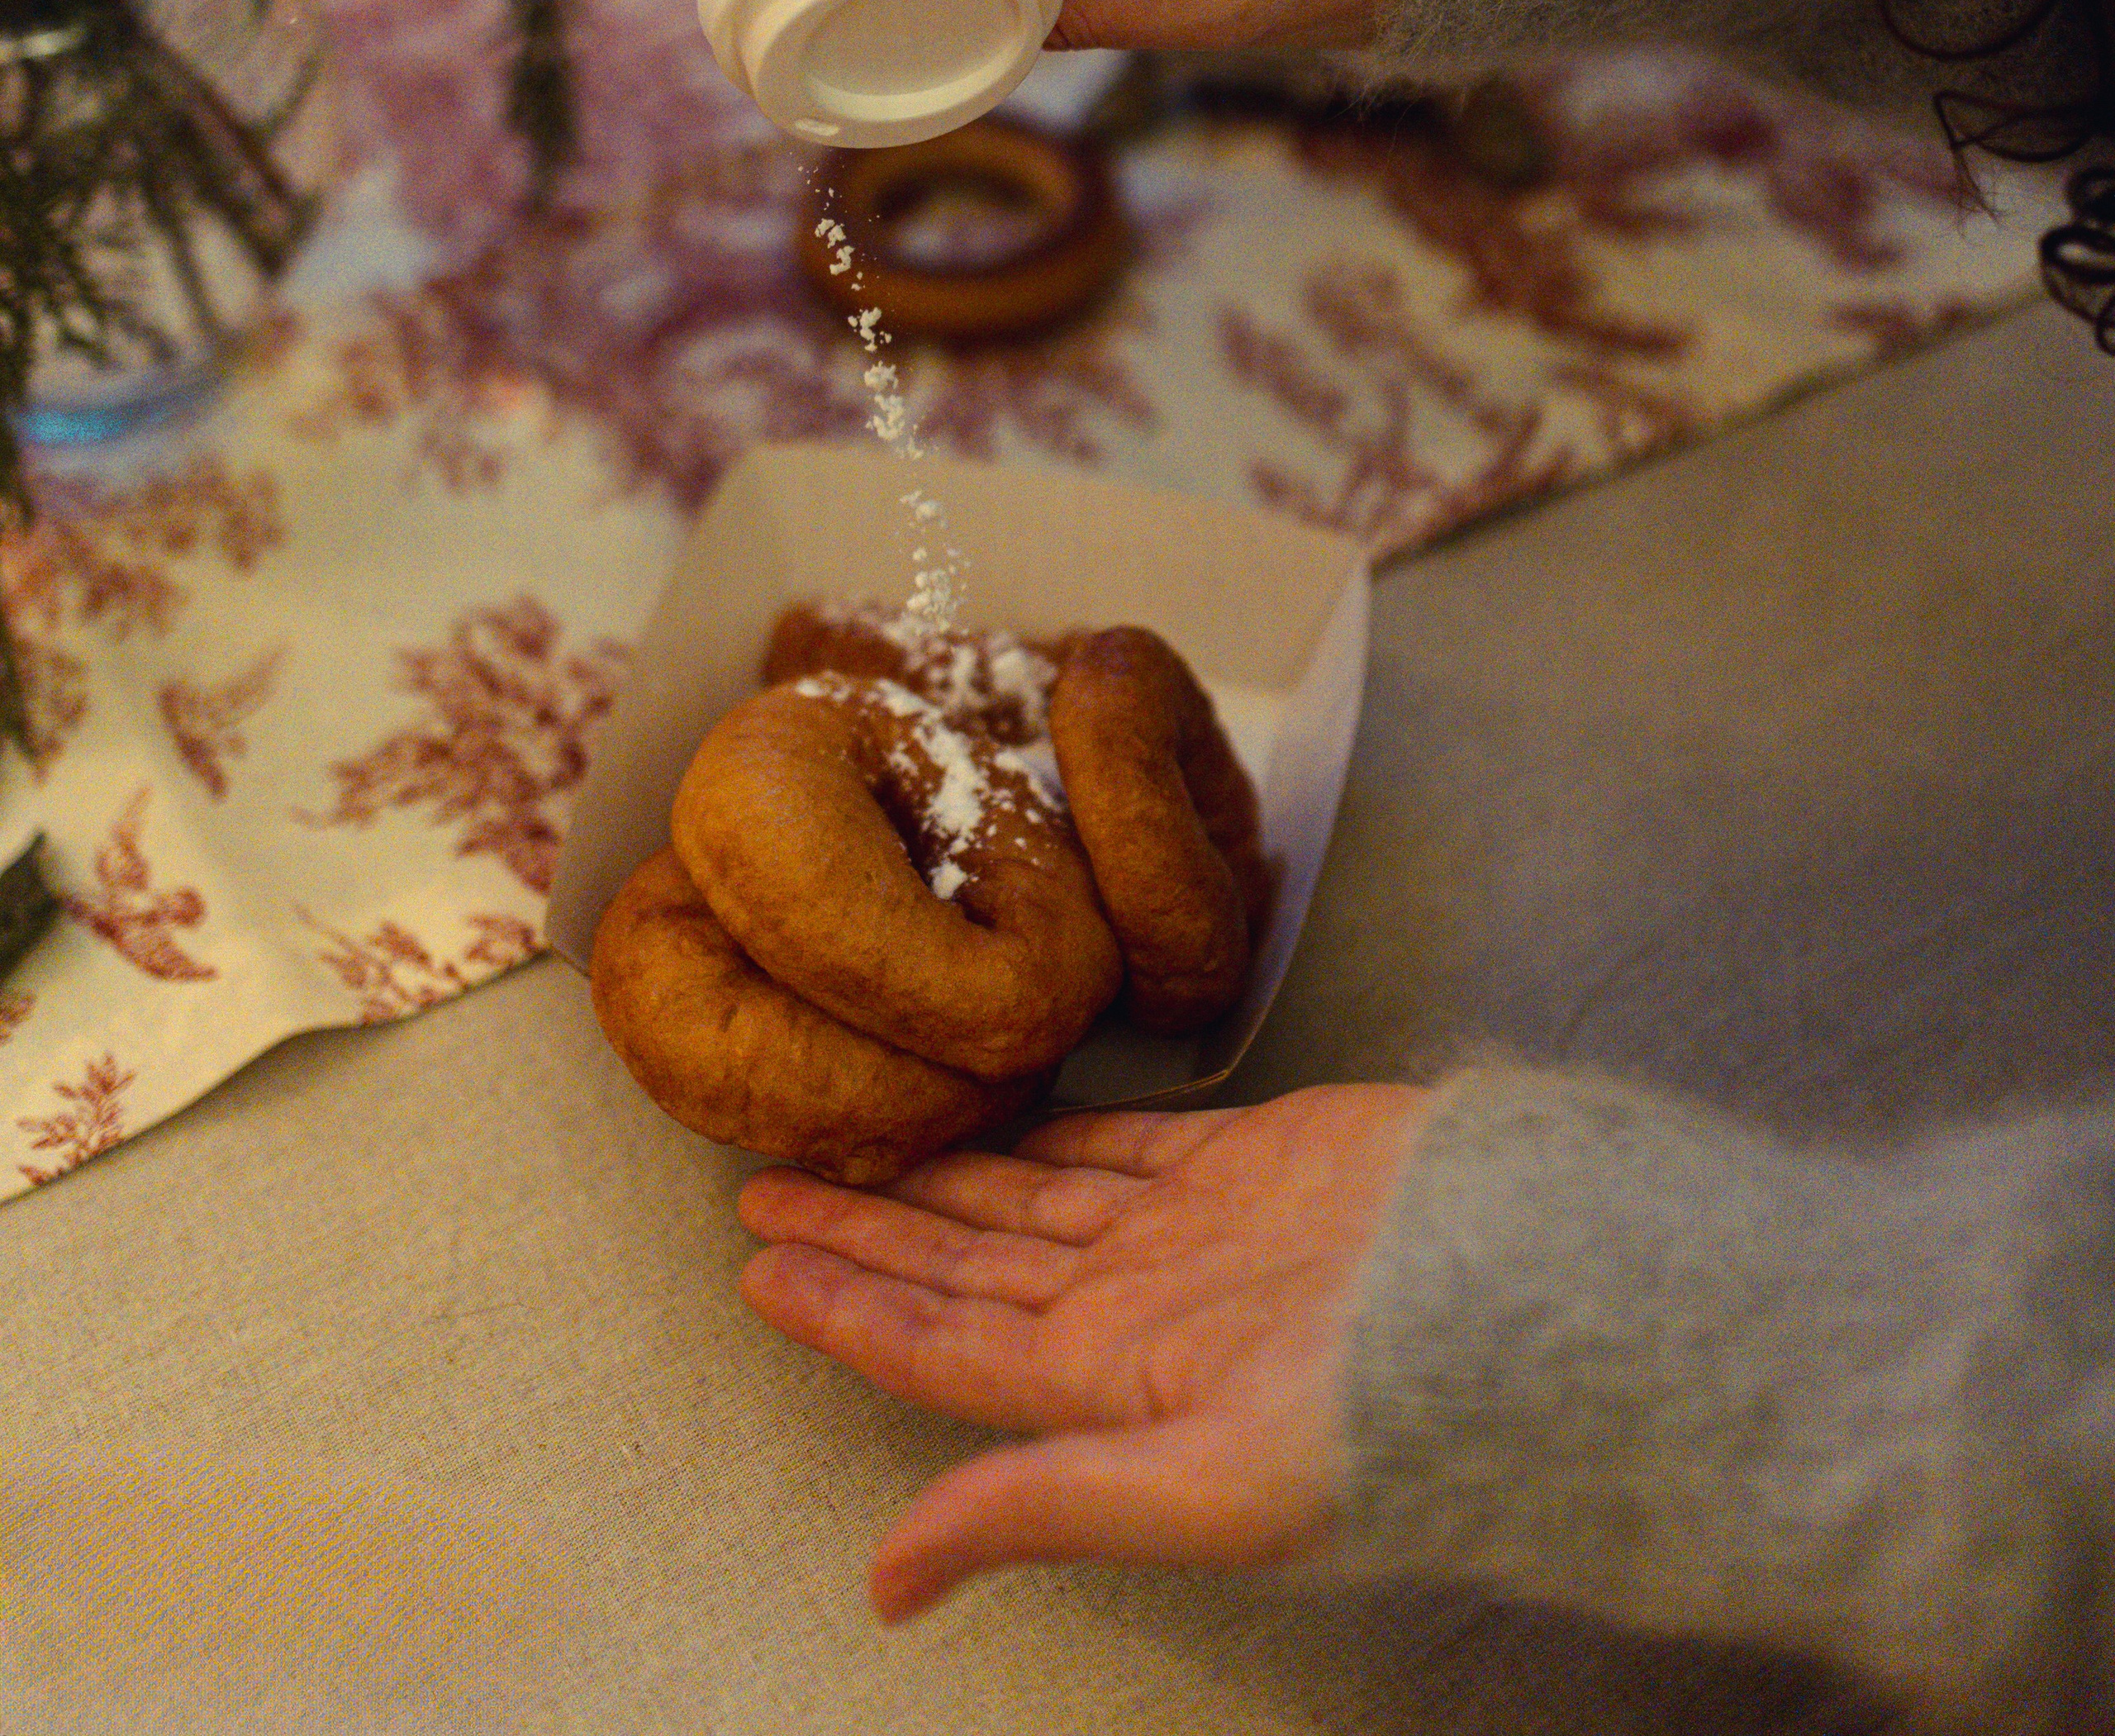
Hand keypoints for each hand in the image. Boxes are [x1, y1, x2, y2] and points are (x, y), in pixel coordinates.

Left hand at [737, 1083, 1429, 1620]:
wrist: (1525, 1298)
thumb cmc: (1377, 1411)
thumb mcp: (1197, 1487)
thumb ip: (1036, 1506)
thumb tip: (886, 1583)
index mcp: (1109, 1389)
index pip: (940, 1347)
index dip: (848, 1307)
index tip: (758, 1268)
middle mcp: (1134, 1312)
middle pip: (963, 1265)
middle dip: (864, 1229)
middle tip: (765, 1185)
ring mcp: (1189, 1235)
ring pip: (1025, 1199)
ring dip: (939, 1176)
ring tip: (856, 1143)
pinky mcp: (1248, 1164)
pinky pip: (1118, 1145)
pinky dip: (1050, 1131)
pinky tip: (999, 1118)